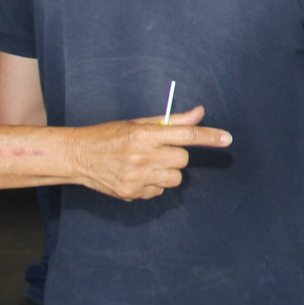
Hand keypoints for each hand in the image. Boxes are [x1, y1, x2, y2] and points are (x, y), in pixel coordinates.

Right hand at [69, 105, 232, 200]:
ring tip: (146, 164)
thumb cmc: (109, 136)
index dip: (209, 136)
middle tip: (157, 151)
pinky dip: (153, 185)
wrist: (76, 156)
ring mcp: (136, 177)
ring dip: (167, 172)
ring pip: (175, 178)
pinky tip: (136, 176)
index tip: (227, 139)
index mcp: (144, 134)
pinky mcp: (131, 193)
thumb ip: (172, 121)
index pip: (185, 134)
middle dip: (176, 155)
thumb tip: (199, 112)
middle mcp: (142, 155)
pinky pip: (159, 192)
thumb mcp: (139, 123)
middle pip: (183, 160)